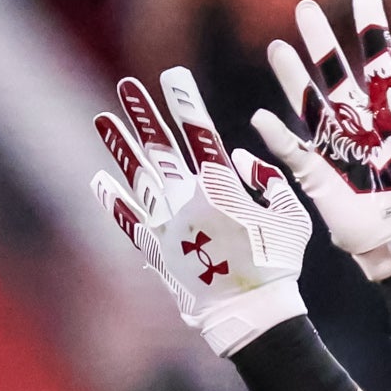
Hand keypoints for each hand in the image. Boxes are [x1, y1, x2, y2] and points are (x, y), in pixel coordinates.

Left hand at [92, 69, 311, 354]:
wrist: (252, 316)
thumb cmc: (279, 266)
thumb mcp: (292, 218)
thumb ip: (271, 183)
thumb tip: (241, 159)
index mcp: (221, 188)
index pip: (199, 134)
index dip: (185, 102)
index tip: (173, 75)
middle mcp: (187, 200)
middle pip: (160, 148)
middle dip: (144, 114)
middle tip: (128, 86)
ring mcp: (167, 225)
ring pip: (138, 177)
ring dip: (120, 147)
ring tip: (103, 120)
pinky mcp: (156, 251)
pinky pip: (127, 220)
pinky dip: (111, 200)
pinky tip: (99, 179)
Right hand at [251, 0, 390, 280]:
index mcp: (390, 115)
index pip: (380, 65)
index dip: (371, 32)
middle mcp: (359, 123)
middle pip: (335, 75)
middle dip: (322, 43)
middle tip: (305, 9)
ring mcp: (337, 146)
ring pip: (309, 103)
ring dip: (293, 78)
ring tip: (278, 48)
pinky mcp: (319, 174)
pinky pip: (294, 151)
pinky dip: (278, 137)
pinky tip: (264, 118)